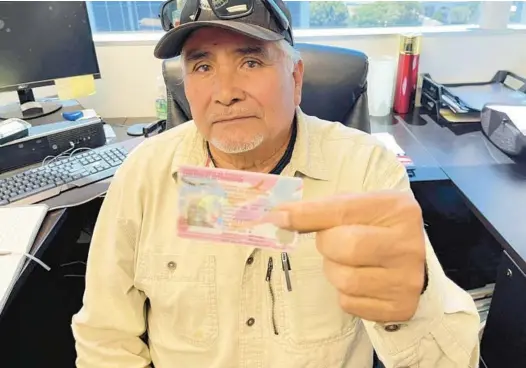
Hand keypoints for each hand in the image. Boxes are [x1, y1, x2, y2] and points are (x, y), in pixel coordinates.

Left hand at [271, 191, 425, 322]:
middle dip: (327, 245)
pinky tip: (360, 281)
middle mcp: (407, 243)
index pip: (342, 210)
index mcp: (396, 208)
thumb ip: (322, 210)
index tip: (278, 216)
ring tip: (347, 263)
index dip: (306, 214)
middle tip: (333, 243)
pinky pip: (350, 303)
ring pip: (345, 280)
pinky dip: (345, 293)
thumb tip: (279, 216)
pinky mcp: (400, 307)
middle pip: (345, 247)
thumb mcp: (357, 208)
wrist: (411, 260)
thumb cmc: (376, 228)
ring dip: (334, 271)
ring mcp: (407, 279)